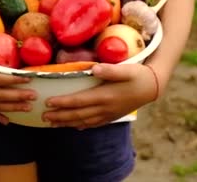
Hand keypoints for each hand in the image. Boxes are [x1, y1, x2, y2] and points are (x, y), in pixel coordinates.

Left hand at [42, 63, 157, 128]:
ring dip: (67, 123)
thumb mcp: (127, 69)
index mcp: (105, 95)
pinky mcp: (113, 116)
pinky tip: (75, 127)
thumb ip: (111, 70)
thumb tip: (94, 69)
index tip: (48, 102)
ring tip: (53, 123)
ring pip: (84, 121)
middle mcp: (105, 108)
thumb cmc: (139, 75)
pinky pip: (94, 123)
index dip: (63, 102)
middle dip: (60, 116)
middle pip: (78, 114)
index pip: (79, 101)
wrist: (153, 88)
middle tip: (43, 116)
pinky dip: (82, 126)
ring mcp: (108, 114)